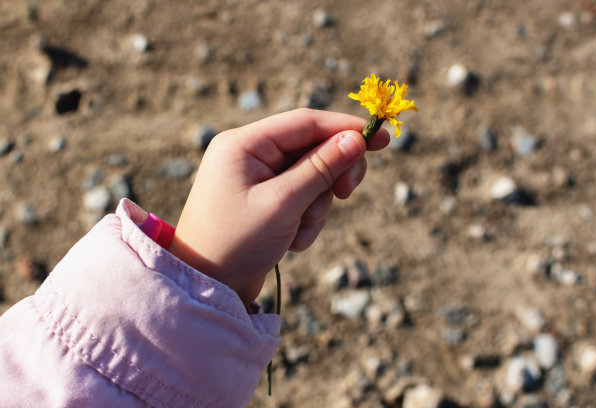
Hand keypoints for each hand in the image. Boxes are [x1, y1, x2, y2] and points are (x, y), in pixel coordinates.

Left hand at [169, 108, 389, 305]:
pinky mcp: (265, 203)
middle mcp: (249, 156)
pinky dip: (304, 221)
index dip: (344, 128)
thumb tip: (356, 138)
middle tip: (347, 193)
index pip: (305, 122)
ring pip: (311, 180)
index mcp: (244, 144)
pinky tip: (289, 242)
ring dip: (315, 208)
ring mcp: (257, 180)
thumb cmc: (236, 243)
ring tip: (296, 232)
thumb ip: (321, 168)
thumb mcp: (283, 203)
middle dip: (329, 177)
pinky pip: (300, 201)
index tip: (381, 138)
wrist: (208, 289)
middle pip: (311, 150)